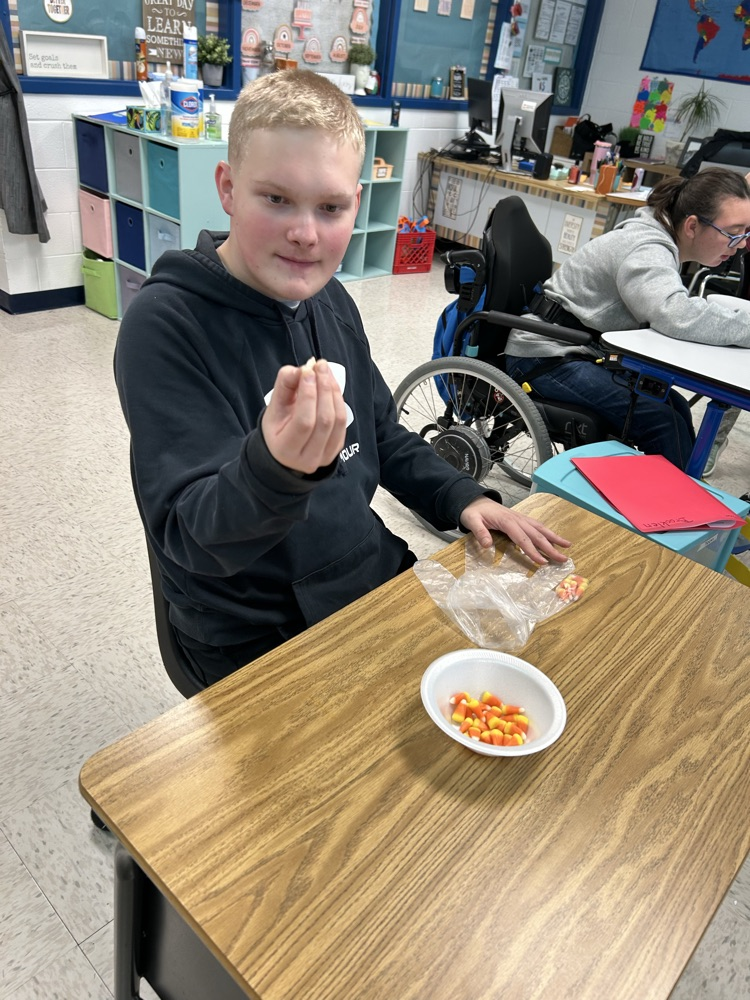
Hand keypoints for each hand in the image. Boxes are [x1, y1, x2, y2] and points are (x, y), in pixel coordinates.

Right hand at [261, 359, 346, 473]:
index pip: (304, 422)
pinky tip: (330, 385)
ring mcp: (325, 456)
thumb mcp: (273, 407)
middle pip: (324, 420)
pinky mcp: (337, 449)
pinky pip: (343, 421)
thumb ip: (283, 386)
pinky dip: (338, 399)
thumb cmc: (278, 426)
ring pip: (338, 420)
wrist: (285, 449)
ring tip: (325, 372)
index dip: (308, 394)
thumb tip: (298, 370)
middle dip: (324, 388)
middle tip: (320, 366)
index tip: (307, 371)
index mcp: (286, 449)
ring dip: (333, 391)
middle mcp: (308, 458)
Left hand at [459, 496, 570, 564]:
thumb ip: (479, 532)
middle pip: (536, 535)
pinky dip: (548, 532)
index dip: (532, 551)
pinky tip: (555, 538)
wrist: (473, 500)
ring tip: (567, 546)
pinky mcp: (520, 519)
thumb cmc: (473, 512)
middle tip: (563, 559)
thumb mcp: (471, 521)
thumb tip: (487, 545)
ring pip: (540, 528)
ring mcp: (520, 518)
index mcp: (507, 521)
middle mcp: (517, 519)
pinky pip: (537, 525)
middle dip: (551, 548)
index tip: (542, 562)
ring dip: (554, 538)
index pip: (522, 539)